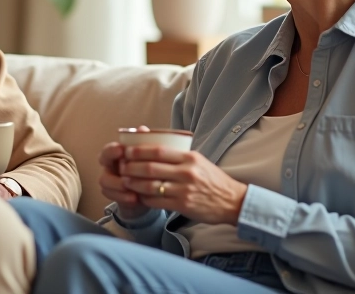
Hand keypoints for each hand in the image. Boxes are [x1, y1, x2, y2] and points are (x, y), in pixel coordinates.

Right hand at [98, 141, 149, 219]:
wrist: (148, 191)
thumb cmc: (147, 169)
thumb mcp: (148, 156)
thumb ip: (144, 143)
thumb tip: (142, 129)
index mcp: (117, 153)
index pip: (109, 148)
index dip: (112, 149)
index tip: (121, 150)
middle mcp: (110, 164)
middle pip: (102, 163)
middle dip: (112, 165)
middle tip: (124, 173)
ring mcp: (109, 179)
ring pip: (104, 181)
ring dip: (118, 185)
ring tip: (132, 190)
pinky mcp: (112, 194)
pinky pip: (111, 195)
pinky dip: (122, 197)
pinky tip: (134, 198)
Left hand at [120, 144, 247, 224]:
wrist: (232, 201)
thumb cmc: (213, 180)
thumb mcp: (199, 161)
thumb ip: (179, 156)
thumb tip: (154, 149)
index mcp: (189, 157)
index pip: (158, 151)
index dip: (139, 151)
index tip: (126, 151)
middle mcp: (186, 172)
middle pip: (151, 168)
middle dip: (132, 167)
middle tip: (121, 166)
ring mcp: (184, 189)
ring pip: (151, 185)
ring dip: (134, 183)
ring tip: (125, 181)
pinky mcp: (183, 205)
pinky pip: (157, 201)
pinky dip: (144, 198)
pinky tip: (137, 196)